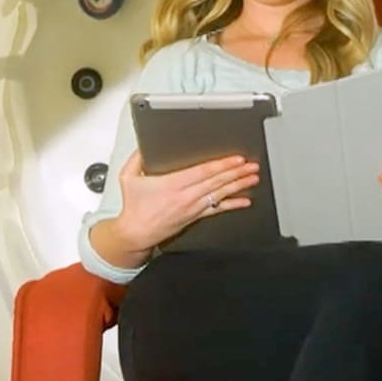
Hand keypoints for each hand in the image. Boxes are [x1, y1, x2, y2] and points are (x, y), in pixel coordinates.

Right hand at [115, 149, 259, 250]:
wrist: (136, 234)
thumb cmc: (134, 208)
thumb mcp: (128, 177)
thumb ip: (136, 159)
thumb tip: (143, 146)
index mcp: (173, 184)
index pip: (203, 172)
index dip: (222, 165)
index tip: (236, 159)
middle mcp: (186, 196)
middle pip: (217, 181)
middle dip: (237, 173)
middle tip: (252, 166)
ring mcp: (192, 207)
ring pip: (220, 194)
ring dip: (239, 185)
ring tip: (253, 178)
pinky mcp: (195, 217)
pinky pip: (217, 210)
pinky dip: (233, 205)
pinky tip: (245, 201)